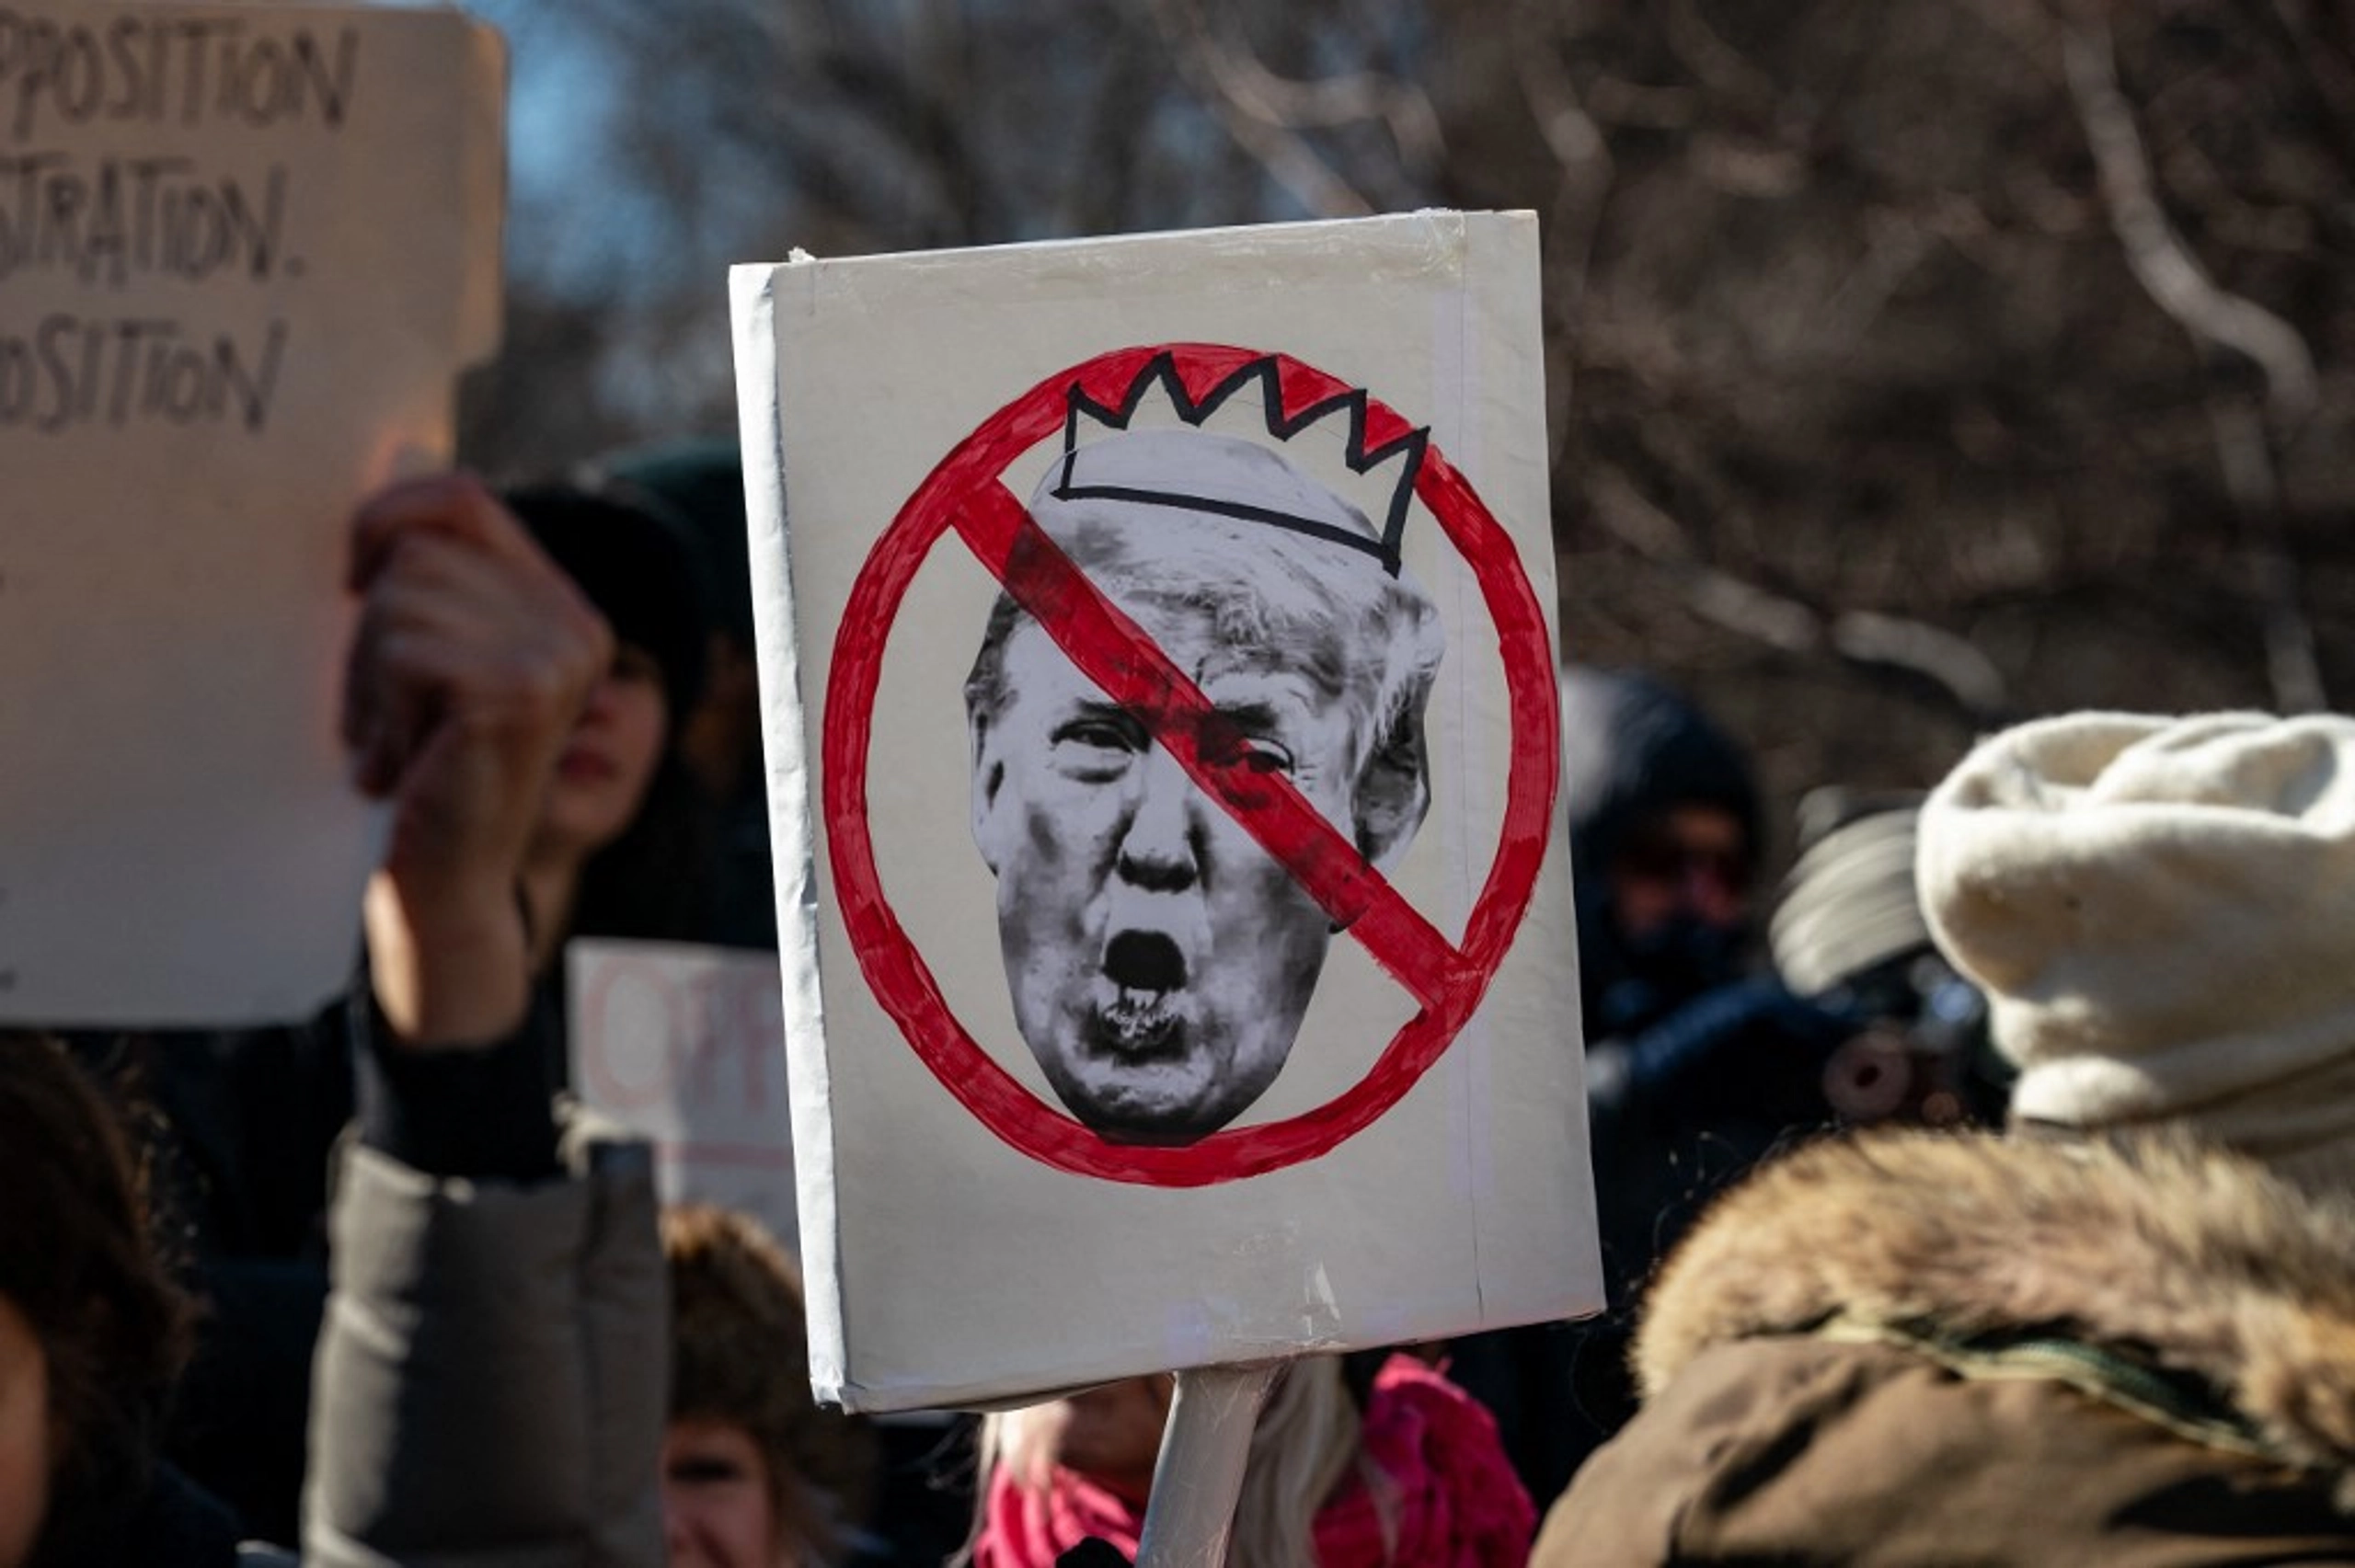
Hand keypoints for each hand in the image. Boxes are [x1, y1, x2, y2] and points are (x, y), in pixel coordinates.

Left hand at [343, 474, 610, 1046]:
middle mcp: (571, 625)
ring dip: (369, 675)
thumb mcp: (425, 657)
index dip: (388, 516)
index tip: (348, 578)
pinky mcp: (519, 692)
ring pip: (402, 599)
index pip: (462, 499)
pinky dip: (379, 706)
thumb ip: (424, 577)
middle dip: (370, 628)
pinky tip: (401, 760)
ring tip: (392, 738)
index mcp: (556, 607)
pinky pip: (405, 647)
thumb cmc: (418, 769)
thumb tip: (387, 454)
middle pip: (418, 550)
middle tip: (383, 711)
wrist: (442, 885)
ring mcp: (554, 657)